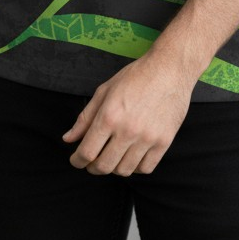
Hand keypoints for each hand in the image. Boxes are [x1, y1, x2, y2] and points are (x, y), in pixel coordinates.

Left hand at [62, 56, 193, 175]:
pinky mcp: (164, 142)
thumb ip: (85, 118)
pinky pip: (145, 168)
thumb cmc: (136, 77)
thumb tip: (68, 139)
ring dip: (114, 168)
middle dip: (93, 167)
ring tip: (113, 156)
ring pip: (124, 170)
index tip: (77, 160)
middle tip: (92, 161)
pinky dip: (135, 167)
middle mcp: (127, 130)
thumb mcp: (105, 91)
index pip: (87, 152)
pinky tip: (132, 156)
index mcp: (109, 116)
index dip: (77, 161)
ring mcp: (147, 138)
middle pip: (104, 166)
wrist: (170, 69)